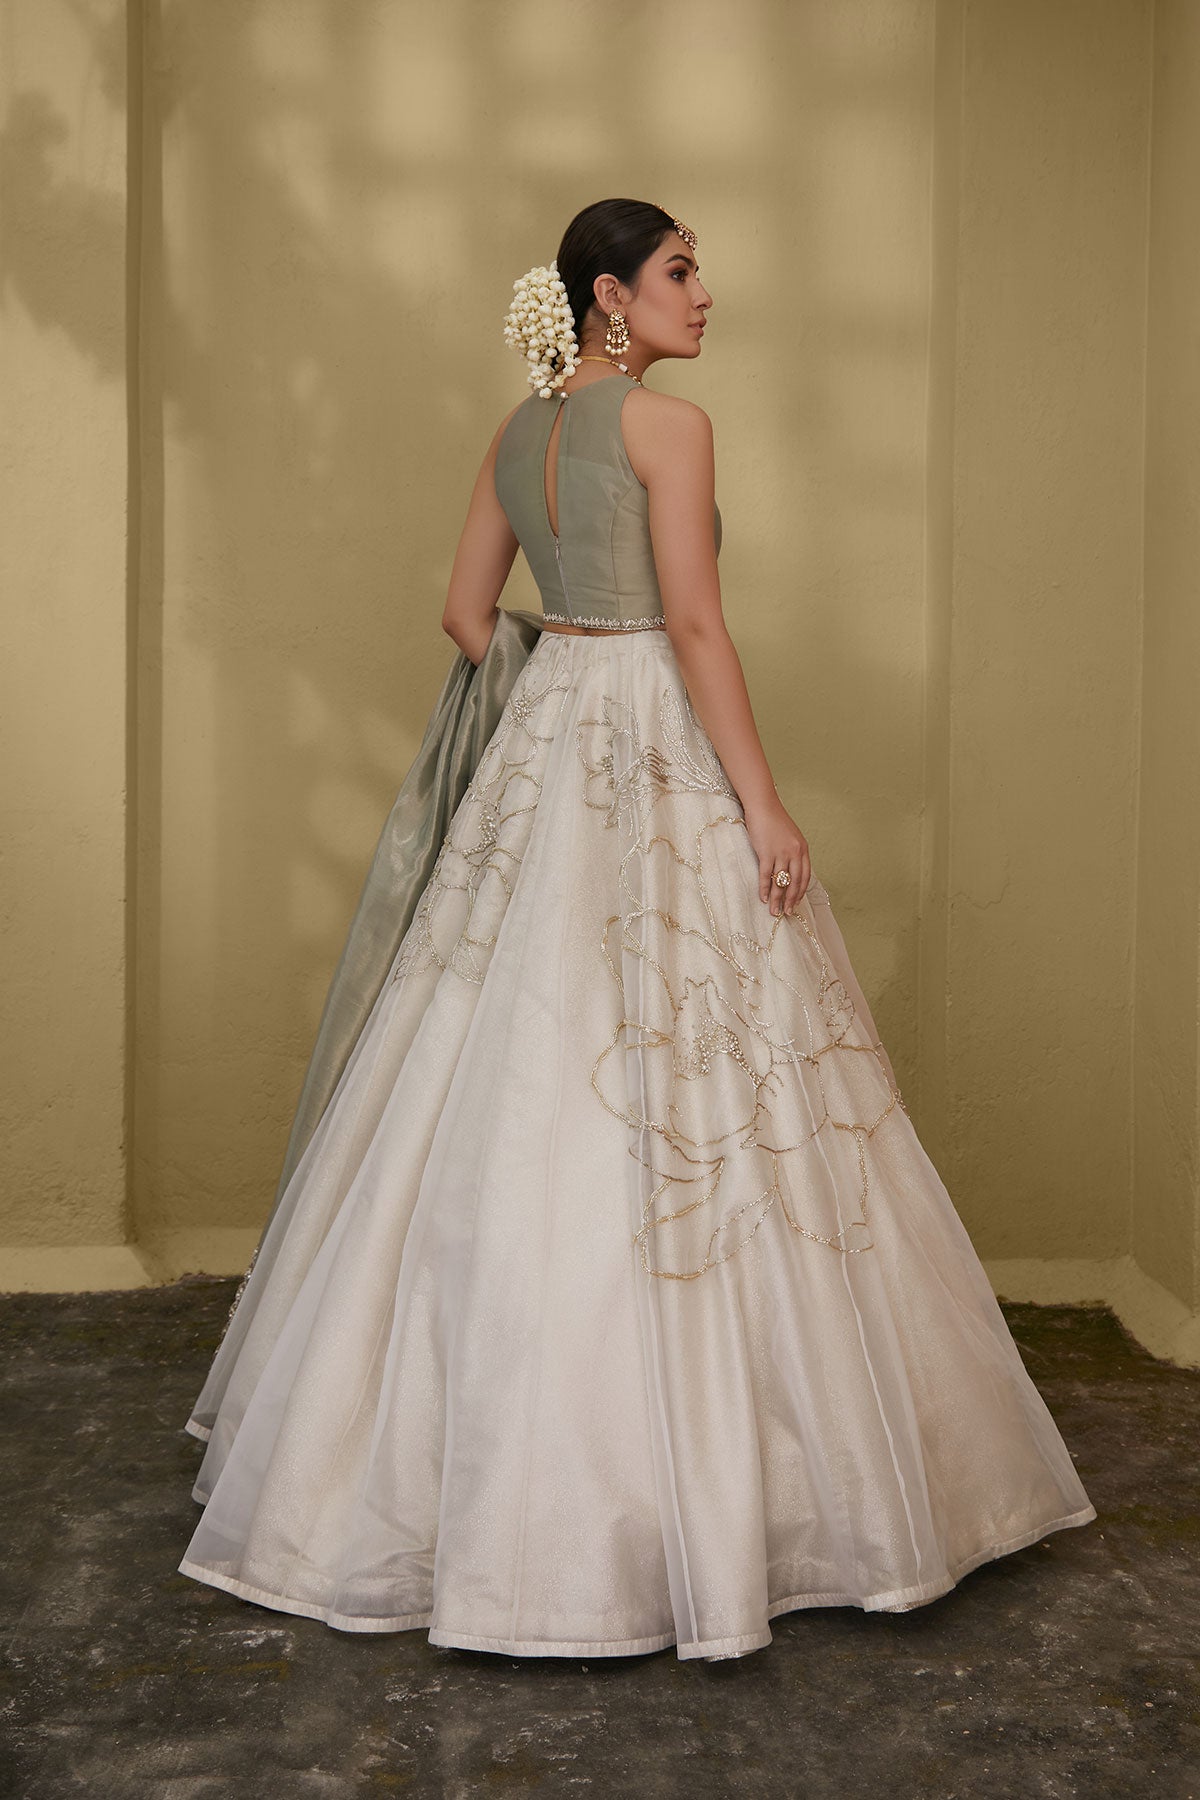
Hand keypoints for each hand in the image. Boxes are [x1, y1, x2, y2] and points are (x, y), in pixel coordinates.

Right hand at [743, 795, 810, 916]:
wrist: (763, 806)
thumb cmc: (774, 821)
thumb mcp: (790, 836)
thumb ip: (793, 852)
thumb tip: (790, 871)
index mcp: (803, 849)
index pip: (805, 876)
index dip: (800, 892)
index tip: (796, 903)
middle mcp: (795, 852)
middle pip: (795, 882)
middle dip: (790, 900)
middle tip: (787, 913)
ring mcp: (781, 852)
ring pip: (780, 882)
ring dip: (777, 899)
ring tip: (774, 911)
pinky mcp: (766, 852)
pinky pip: (766, 875)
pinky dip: (765, 888)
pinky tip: (764, 898)